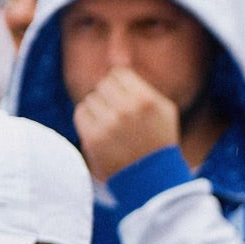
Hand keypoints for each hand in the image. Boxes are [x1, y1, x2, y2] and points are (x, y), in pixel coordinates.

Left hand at [74, 68, 181, 183]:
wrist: (153, 179)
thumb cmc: (159, 140)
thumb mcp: (164, 110)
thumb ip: (141, 85)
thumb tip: (115, 64)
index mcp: (147, 100)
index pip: (118, 73)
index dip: (120, 85)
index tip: (125, 98)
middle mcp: (127, 109)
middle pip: (103, 85)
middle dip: (109, 97)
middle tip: (119, 114)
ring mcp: (109, 124)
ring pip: (91, 98)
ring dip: (98, 109)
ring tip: (112, 125)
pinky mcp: (93, 137)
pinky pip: (81, 113)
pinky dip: (88, 119)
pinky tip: (101, 131)